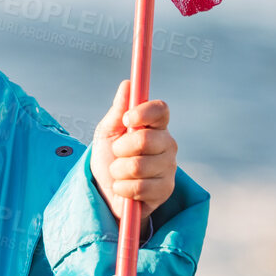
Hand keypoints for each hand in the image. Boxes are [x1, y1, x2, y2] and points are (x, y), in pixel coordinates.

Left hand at [89, 80, 176, 221]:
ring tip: (119, 173)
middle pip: (145, 139)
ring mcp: (169, 168)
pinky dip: (122, 188)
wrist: (106, 192)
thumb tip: (128, 84)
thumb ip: (118, 109)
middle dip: (120, 149)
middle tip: (117, 153)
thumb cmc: (108, 157)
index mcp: (155, 126)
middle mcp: (167, 144)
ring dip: (118, 171)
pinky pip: (139, 187)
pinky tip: (124, 188)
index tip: (126, 118)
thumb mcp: (108, 132)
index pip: (161, 110)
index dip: (144, 112)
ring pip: (138, 166)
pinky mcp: (165, 190)